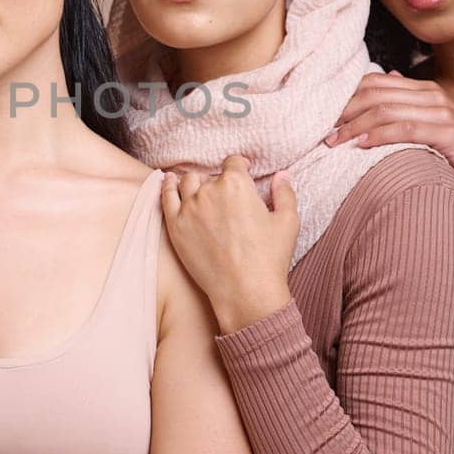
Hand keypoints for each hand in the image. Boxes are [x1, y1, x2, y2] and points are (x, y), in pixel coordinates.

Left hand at [161, 155, 298, 333]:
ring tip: (200, 190)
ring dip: (195, 183)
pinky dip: (167, 186)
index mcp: (237, 184)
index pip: (233, 162)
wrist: (245, 291)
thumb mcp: (287, 221)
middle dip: (219, 182)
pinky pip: (166, 196)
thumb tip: (282, 174)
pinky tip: (169, 181)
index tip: (242, 170)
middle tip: (226, 198)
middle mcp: (209, 190)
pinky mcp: (175, 225)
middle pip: (210, 175)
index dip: (239, 165)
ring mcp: (189, 207)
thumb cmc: (269, 258)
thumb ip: (285, 193)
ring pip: (187, 182)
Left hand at [327, 71, 453, 207]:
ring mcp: (441, 112)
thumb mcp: (431, 124)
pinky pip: (405, 129)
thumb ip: (408, 104)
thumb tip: (389, 77)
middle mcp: (431, 95)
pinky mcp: (447, 132)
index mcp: (424, 90)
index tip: (323, 115)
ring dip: (355, 125)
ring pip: (386, 110)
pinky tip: (362, 145)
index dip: (346, 96)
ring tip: (334, 140)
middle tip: (321, 129)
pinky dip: (380, 135)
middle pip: (375, 94)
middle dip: (344, 110)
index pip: (375, 82)